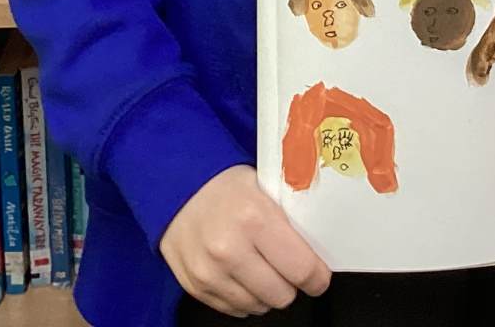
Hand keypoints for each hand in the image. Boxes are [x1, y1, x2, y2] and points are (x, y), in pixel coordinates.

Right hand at [161, 164, 330, 316]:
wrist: (175, 185)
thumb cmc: (226, 185)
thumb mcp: (265, 188)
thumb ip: (289, 221)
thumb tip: (317, 253)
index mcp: (255, 219)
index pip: (302, 269)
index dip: (317, 277)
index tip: (319, 275)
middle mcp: (230, 250)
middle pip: (282, 295)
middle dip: (290, 284)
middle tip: (286, 266)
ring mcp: (210, 272)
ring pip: (258, 306)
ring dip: (266, 292)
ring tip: (260, 266)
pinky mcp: (195, 287)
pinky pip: (234, 310)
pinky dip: (243, 296)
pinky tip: (241, 273)